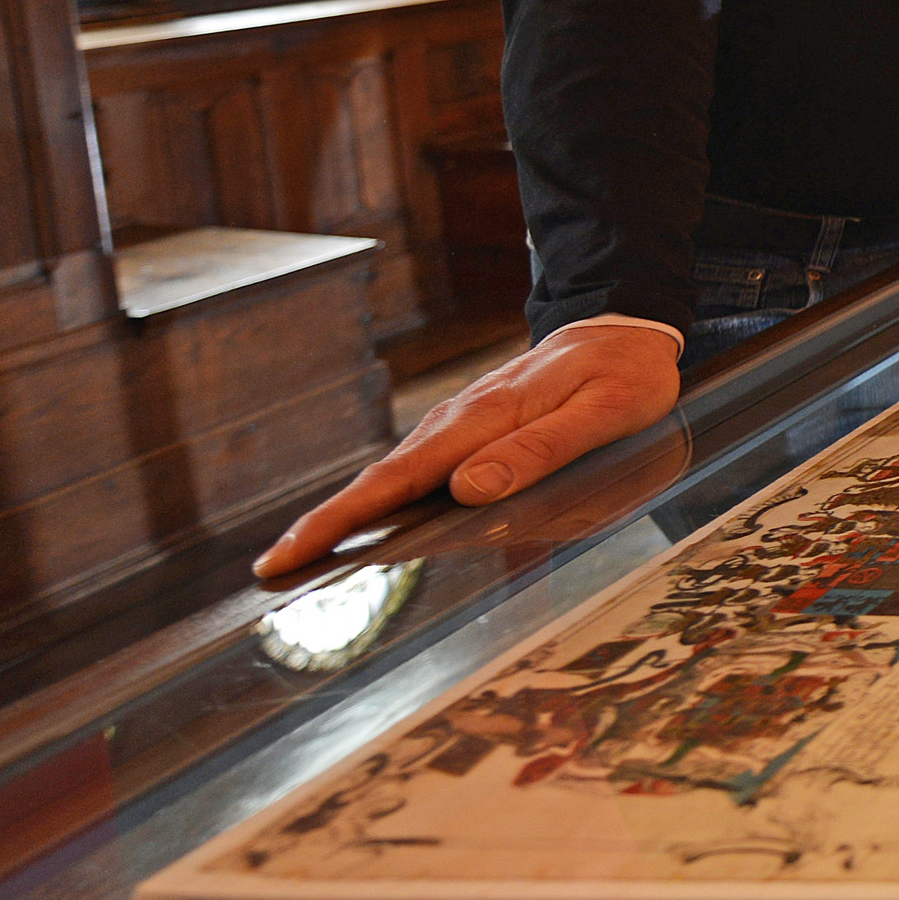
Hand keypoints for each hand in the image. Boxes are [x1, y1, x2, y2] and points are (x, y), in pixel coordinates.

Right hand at [253, 321, 687, 579]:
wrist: (625, 328)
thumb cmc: (622, 376)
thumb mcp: (602, 414)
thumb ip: (539, 450)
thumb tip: (470, 489)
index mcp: (483, 420)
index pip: (397, 478)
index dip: (341, 519)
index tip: (290, 554)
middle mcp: (458, 422)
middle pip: (380, 482)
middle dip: (323, 525)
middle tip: (273, 571)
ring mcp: (460, 426)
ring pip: (394, 477)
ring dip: (348, 517)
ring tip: (306, 561)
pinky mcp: (470, 432)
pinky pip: (420, 472)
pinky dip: (385, 502)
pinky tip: (373, 531)